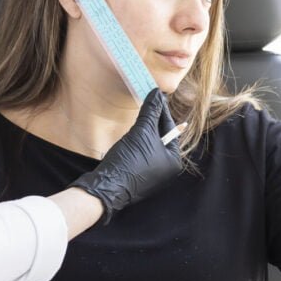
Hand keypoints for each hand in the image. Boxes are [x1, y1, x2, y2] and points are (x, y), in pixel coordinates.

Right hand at [70, 89, 182, 224]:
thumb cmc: (129, 161)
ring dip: (142, 132)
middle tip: (146, 103)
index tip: (156, 96)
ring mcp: (152, 175)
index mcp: (174, 160)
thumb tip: (156, 94)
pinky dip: (136, 143)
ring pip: (149, 146)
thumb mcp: (141, 133)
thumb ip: (150, 113)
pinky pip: (140, 155)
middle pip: (161, 138)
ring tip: (137, 118)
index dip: (162, 111)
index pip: (170, 129)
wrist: (107, 186)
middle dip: (152, 121)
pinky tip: (128, 137)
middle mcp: (166, 169)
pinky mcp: (137, 177)